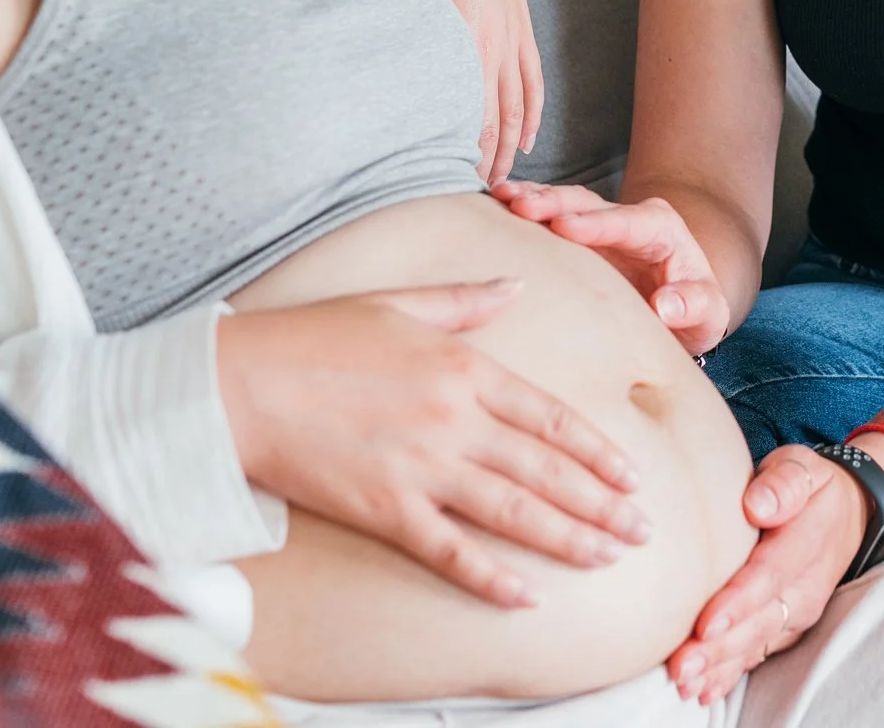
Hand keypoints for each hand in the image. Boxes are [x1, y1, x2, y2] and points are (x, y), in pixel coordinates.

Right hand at [215, 278, 647, 607]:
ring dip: (568, 538)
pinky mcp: (385, 509)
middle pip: (545, 469)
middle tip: (642, 529)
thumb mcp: (399, 302)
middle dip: (601, 503)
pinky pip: (450, 550)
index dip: (597, 450)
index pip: (549, 416)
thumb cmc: (316, 337)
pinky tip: (527, 597)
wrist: (240, 384)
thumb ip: (466, 300)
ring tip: (609, 558)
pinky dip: (491, 577)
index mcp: (463, 366)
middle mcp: (453, 419)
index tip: (632, 474)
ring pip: (513, 511)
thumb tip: (517, 285)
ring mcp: (420, 468)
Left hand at [373, 0, 545, 182]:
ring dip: (509, 148)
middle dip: (484, 166)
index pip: (462, 117)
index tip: (442, 189)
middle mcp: (490, 41)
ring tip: (500, 183)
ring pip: (517, 105)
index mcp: (456, 38)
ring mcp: (511, 33)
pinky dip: (532, 114)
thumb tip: (379, 99)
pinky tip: (527, 139)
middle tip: (471, 201)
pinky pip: (532, 79)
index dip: (457, 158)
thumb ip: (397, 48)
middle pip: (493, 121)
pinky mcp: (521, 23)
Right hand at [488, 180, 731, 354]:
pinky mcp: (576, 234)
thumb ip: (694, 306)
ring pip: (563, 203)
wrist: (682, 304)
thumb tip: (667, 306)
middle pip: (588, 204)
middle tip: (518, 204)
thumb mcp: (709, 313)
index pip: (628, 223)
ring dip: (531, 198)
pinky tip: (493, 204)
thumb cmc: (695, 308)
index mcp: (661, 229)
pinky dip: (523, 208)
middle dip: (553, 202)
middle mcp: (627, 218)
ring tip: (499, 195)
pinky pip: (548, 216)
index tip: (565, 228)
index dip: (597, 225)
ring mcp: (598, 223)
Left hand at [668, 444, 865, 704]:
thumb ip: (783, 482)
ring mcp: (798, 611)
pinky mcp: (788, 625)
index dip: (738, 603)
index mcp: (805, 543)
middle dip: (719, 648)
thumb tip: (758, 503)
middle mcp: (804, 586)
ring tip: (686, 684)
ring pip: (757, 643)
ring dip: (721, 666)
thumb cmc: (812, 486)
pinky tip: (706, 690)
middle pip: (759, 621)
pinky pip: (760, 652)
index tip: (706, 624)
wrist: (851, 513)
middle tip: (681, 668)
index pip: (768, 576)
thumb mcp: (803, 467)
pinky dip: (733, 672)